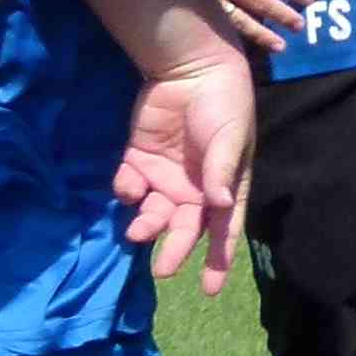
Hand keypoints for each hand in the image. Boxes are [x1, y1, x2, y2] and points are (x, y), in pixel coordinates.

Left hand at [108, 54, 252, 295]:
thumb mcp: (230, 135)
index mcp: (224, 184)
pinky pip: (128, 185)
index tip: (210, 289)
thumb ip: (222, 169)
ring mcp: (165, 175)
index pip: (223, 228)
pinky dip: (125, 192)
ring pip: (154, 212)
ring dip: (147, 225)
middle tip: (163, 269)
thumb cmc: (223, 100)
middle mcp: (194, 187)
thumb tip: (220, 203)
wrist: (192, 66)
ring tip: (138, 231)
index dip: (218, 259)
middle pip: (185, 227)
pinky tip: (128, 187)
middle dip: (176, 249)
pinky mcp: (138, 159)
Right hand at [188, 0, 311, 53]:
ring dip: (262, 35)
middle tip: (300, 26)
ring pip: (240, 21)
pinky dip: (234, 35)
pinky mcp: (190, 8)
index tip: (308, 0)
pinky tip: (244, 43)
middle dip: (283, 15)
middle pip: (261, 2)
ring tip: (279, 46)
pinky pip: (217, 24)